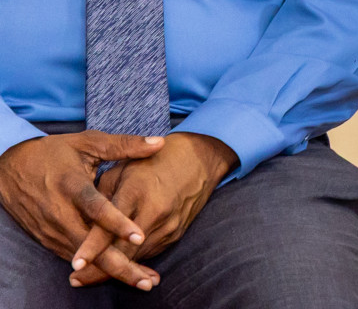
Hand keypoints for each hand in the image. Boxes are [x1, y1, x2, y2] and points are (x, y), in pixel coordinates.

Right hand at [0, 131, 164, 290]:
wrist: (9, 169)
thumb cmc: (54, 152)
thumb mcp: (87, 143)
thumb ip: (124, 145)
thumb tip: (160, 143)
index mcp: (72, 185)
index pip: (96, 208)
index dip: (117, 223)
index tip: (140, 236)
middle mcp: (60, 213)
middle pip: (90, 245)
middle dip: (119, 264)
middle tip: (147, 280)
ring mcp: (52, 229)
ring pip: (84, 257)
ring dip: (111, 271)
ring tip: (142, 281)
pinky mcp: (48, 239)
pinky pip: (75, 256)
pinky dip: (96, 269)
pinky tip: (120, 274)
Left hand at [68, 133, 236, 286]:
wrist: (200, 160)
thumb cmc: (155, 161)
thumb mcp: (123, 169)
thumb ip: (101, 196)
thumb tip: (80, 221)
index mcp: (137, 191)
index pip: (111, 226)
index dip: (92, 247)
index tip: (76, 264)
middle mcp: (154, 211)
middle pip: (124, 250)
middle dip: (99, 270)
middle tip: (75, 280)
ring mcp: (168, 225)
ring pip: (137, 256)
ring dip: (114, 269)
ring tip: (88, 278)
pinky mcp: (175, 233)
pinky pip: (149, 252)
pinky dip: (132, 260)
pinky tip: (116, 266)